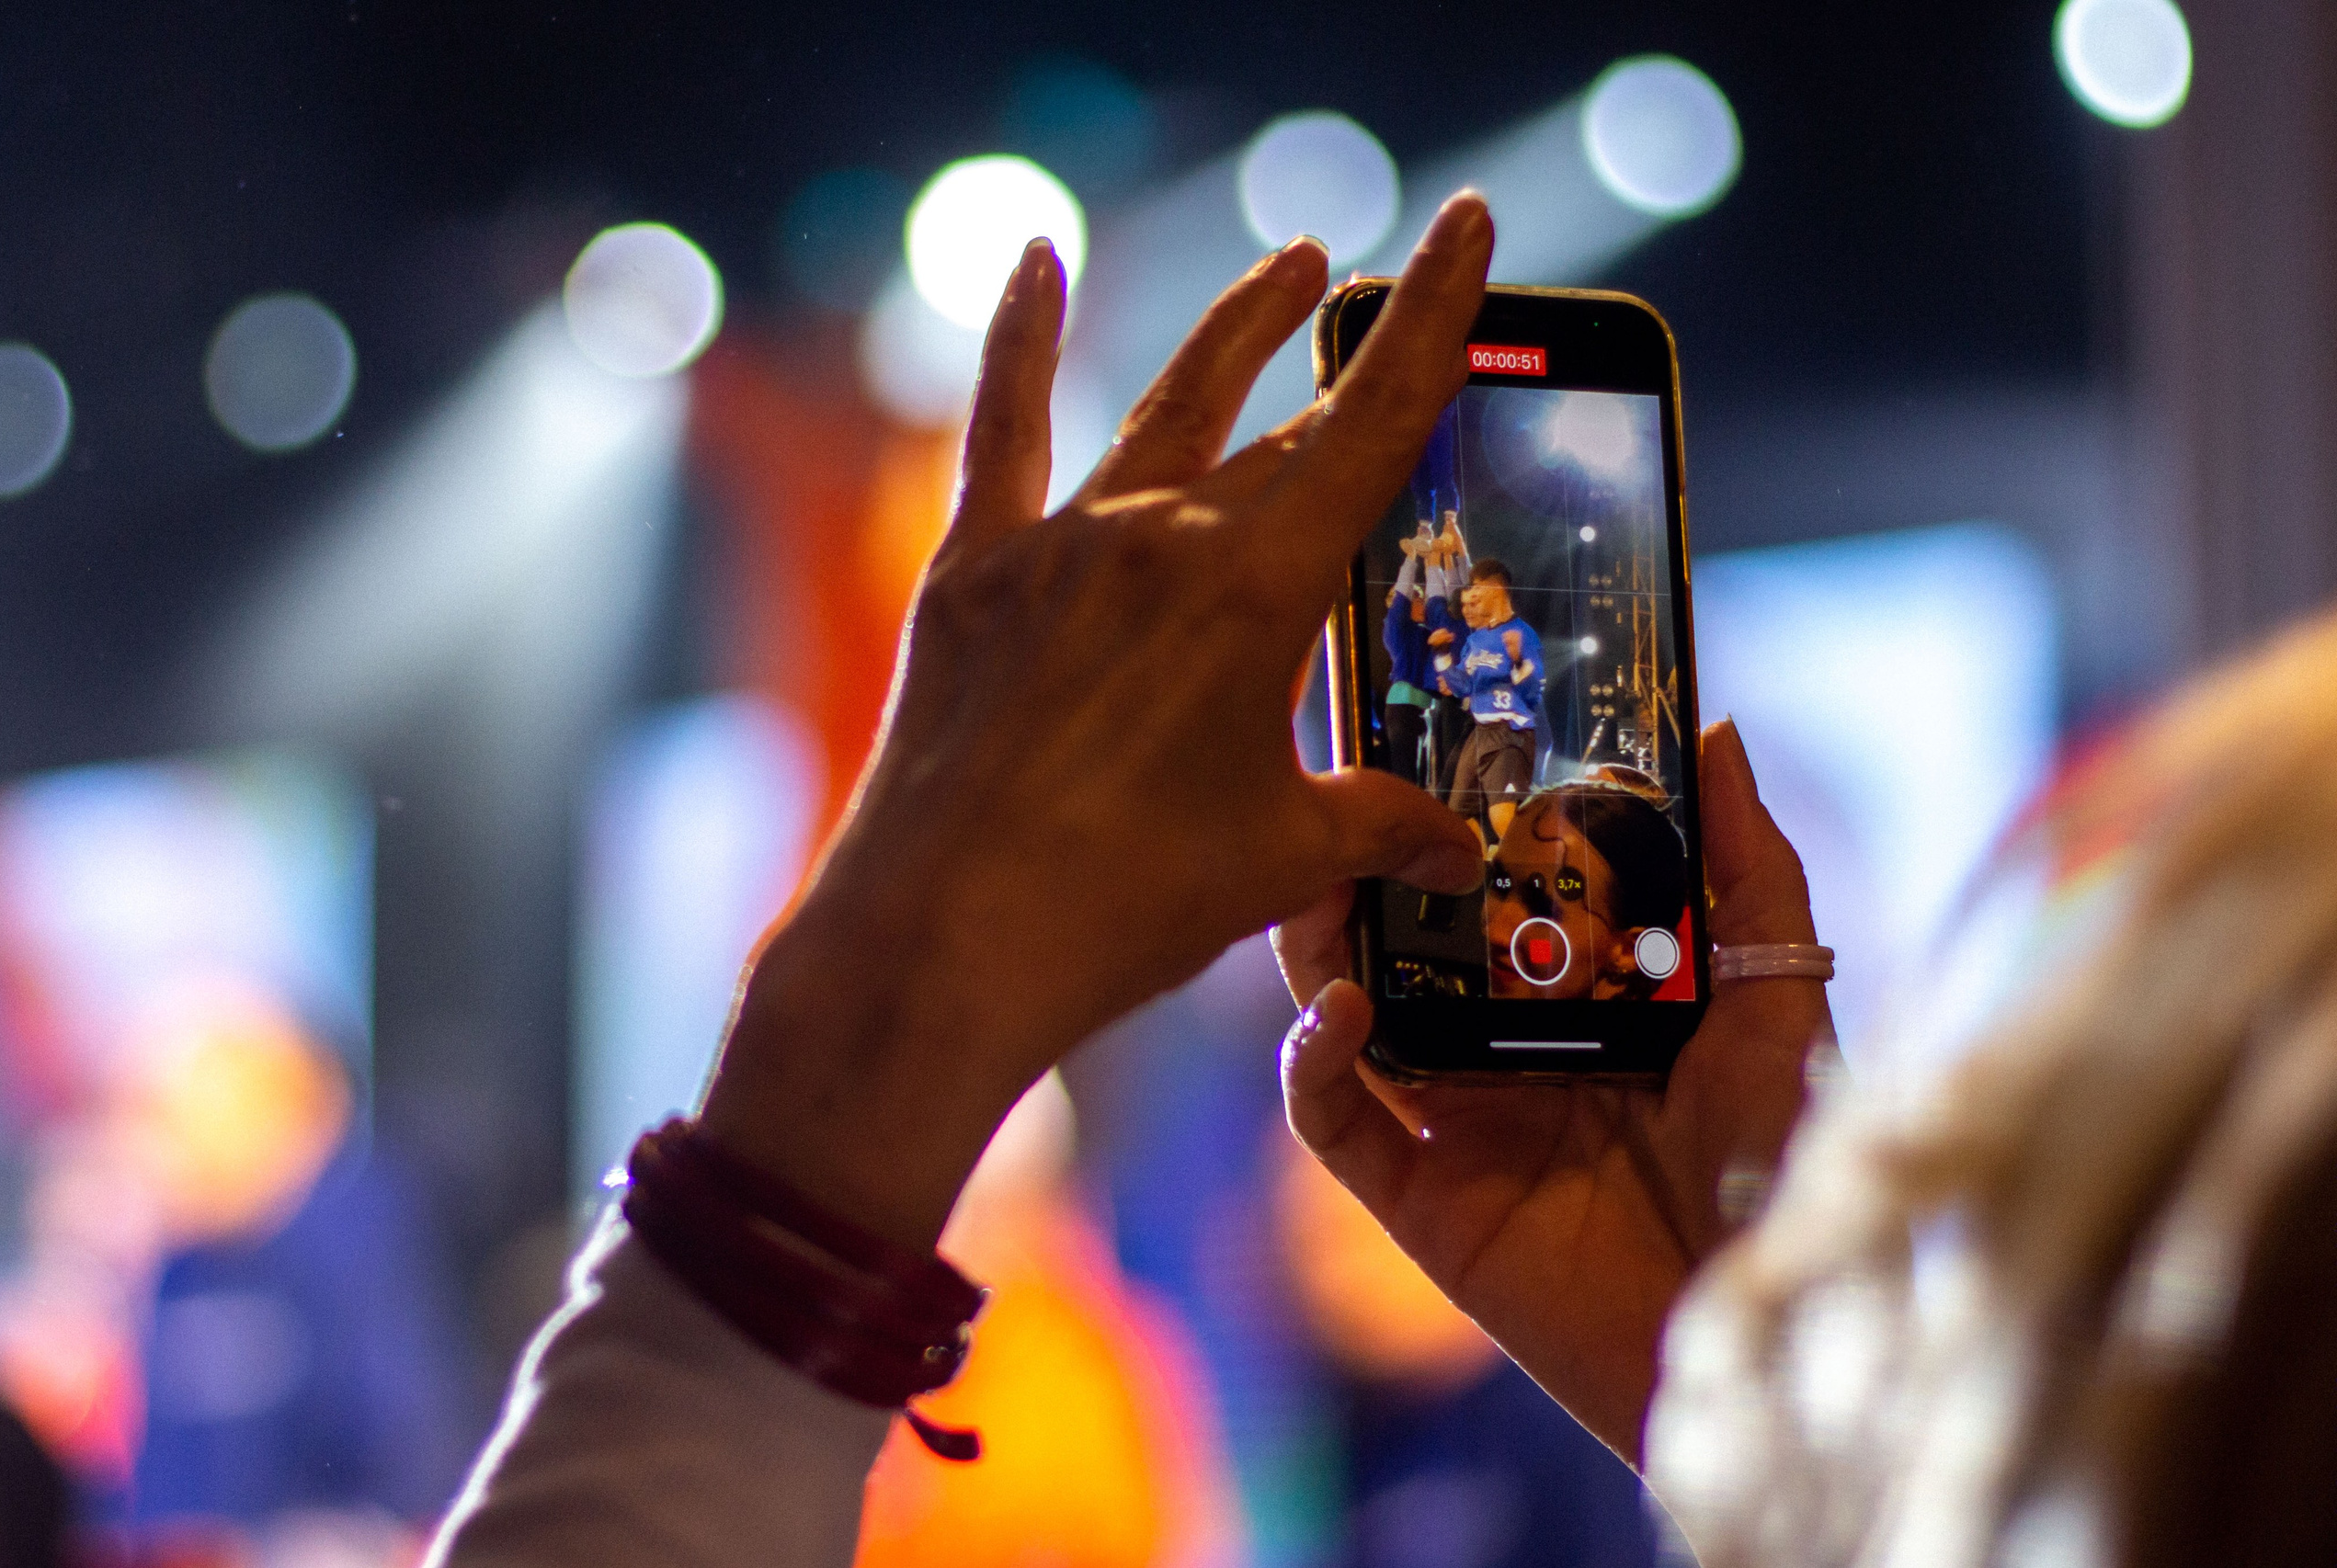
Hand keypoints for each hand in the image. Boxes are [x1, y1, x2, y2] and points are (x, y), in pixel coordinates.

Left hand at [698, 195, 1500, 1249]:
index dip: (1433, 319)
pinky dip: (1018, 343)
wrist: (941, 938)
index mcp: (1257, 590)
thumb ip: (1378, 827)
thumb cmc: (1118, 903)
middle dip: (1350, 367)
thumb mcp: (1277, 858)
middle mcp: (1160, 536)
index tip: (1467, 223)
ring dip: (1235, 334)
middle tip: (1396, 299)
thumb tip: (1453, 848)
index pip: (1375, 423)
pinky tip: (1035, 260)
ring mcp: (1059, 545)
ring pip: (1169, 408)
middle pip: (1283, 432)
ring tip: (1287, 265)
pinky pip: (1000, 431)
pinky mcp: (974, 572)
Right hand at [1269, 719, 1829, 1464]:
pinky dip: (1313, 1062)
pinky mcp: (1417, 1196)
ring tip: (1321, 870)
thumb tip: (1718, 733)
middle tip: (1347, 783)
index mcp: (1576, 994)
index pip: (1490, 884)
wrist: (1762, 1335)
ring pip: (1344, 1008)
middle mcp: (1500, 1045)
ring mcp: (1450, 1118)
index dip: (1453, 814)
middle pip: (1400, 935)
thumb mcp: (1777, 999)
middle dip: (1362, 859)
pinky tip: (1338, 1008)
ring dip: (1316, 938)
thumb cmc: (1783, 1171)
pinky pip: (1333, 1120)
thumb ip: (1749, 873)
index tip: (1429, 730)